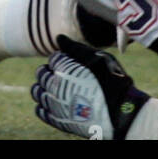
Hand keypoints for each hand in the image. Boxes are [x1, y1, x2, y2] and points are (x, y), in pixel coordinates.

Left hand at [31, 35, 148, 140]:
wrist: (120, 110)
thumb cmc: (110, 80)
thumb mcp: (96, 57)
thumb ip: (74, 48)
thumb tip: (58, 38)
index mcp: (63, 68)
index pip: (53, 59)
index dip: (61, 59)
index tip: (68, 62)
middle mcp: (55, 85)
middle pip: (42, 74)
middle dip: (48, 71)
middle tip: (59, 73)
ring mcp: (56, 104)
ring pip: (37, 92)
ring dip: (41, 87)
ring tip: (50, 87)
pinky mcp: (59, 121)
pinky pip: (41, 111)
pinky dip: (41, 105)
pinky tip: (47, 103)